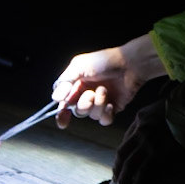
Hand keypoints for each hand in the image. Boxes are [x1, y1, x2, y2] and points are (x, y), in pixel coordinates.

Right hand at [51, 34, 166, 128]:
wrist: (129, 64)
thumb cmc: (103, 62)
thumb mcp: (79, 66)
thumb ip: (64, 82)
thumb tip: (55, 99)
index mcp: (75, 85)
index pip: (64, 103)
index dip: (61, 114)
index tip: (63, 121)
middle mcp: (86, 94)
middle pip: (77, 111)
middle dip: (83, 104)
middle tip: (90, 93)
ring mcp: (99, 102)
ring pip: (92, 115)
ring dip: (97, 105)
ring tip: (105, 90)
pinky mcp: (112, 108)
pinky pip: (104, 120)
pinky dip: (106, 114)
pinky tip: (110, 104)